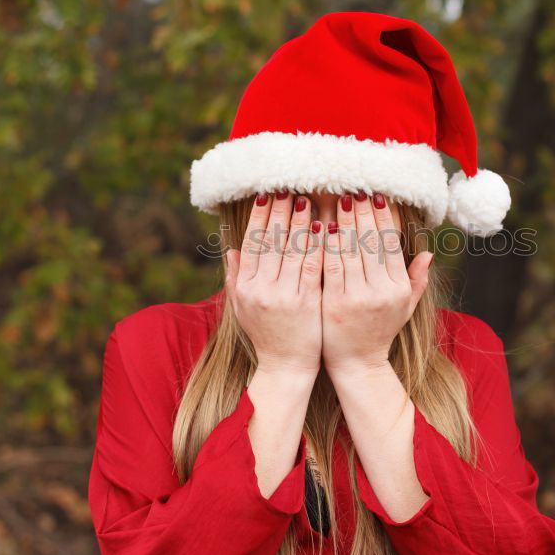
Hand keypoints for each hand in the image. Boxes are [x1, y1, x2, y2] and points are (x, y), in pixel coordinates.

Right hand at [224, 190, 324, 374]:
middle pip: (271, 240)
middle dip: (280, 211)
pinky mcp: (306, 302)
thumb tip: (231, 248)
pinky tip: (323, 227)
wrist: (286, 367)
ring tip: (306, 199)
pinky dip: (317, 245)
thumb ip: (237, 277)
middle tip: (288, 187)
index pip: (252, 242)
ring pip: (292, 249)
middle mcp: (261, 288)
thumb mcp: (243, 307)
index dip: (259, 217)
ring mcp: (283, 295)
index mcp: (246, 286)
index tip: (267, 195)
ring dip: (300, 221)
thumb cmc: (267, 334)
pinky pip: (312, 266)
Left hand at [321, 191, 432, 373]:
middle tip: (354, 188)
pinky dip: (326, 244)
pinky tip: (321, 226)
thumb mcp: (405, 307)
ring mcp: (357, 297)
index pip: (390, 243)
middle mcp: (381, 291)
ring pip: (350, 249)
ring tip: (337, 198)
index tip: (375, 196)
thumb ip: (417, 279)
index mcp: (398, 288)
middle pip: (370, 241)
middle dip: (362, 212)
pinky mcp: (334, 302)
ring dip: (343, 221)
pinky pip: (329, 265)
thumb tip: (429, 253)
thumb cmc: (380, 330)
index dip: (382, 217)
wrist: (357, 363)